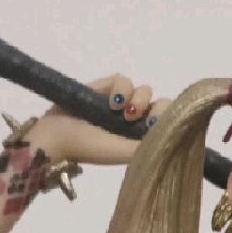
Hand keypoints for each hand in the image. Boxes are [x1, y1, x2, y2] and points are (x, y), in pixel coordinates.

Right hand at [25, 74, 170, 165]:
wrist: (57, 137)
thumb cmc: (91, 149)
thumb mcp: (125, 153)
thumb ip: (149, 146)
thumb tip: (174, 137)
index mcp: (140, 136)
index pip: (167, 120)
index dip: (168, 118)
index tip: (155, 125)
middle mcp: (133, 119)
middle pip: (160, 102)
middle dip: (156, 108)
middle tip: (144, 119)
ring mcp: (119, 102)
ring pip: (144, 90)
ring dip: (139, 99)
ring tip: (124, 113)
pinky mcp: (104, 87)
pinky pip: (123, 79)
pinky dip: (122, 88)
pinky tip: (113, 102)